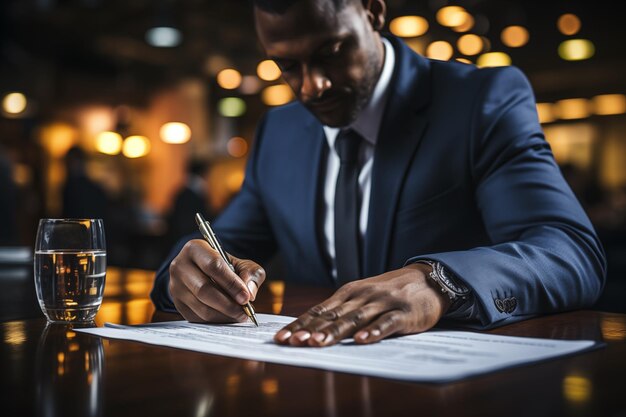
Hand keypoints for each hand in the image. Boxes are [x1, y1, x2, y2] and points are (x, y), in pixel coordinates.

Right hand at [169, 239, 265, 322]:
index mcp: (195, 248)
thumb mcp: (242, 264)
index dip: (231, 283)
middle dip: (228, 304)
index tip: (246, 297)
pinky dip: (216, 320)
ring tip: (240, 315)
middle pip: (204, 289)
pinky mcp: (177, 304)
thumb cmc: (226, 267)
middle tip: (244, 311)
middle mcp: (180, 266)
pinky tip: (228, 317)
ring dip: (224, 315)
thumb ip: (251, 274)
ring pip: (201, 307)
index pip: (213, 266)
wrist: (207, 273)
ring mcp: (175, 287)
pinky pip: (197, 318)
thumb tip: (249, 293)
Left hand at [274, 264, 450, 346]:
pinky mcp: (403, 313)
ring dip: (335, 331)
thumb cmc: (390, 293)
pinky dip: (373, 332)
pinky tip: (362, 341)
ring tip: (318, 343)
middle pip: (333, 315)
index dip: (301, 324)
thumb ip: (341, 311)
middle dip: (311, 329)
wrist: (427, 280)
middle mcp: (362, 295)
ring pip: (355, 318)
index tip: (282, 338)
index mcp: (349, 292)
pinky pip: (386, 323)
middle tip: (294, 342)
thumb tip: (311, 328)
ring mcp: (382, 303)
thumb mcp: (363, 296)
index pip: (319, 310)